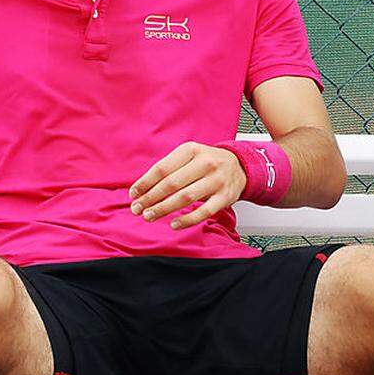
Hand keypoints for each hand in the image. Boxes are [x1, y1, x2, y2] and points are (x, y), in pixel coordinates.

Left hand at [128, 142, 246, 230]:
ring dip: (164, 209)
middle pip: (171, 183)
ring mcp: (216, 180)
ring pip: (185, 197)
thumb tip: (141, 189)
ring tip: (149, 216)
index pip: (162, 168)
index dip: (145, 183)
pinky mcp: (225, 197)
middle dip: (150, 198)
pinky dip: (187, 220)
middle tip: (137, 208)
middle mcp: (205, 163)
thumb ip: (169, 168)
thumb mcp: (189, 155)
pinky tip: (174, 224)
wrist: (240, 166)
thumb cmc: (207, 162)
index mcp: (191, 150)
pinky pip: (204, 211)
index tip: (133, 194)